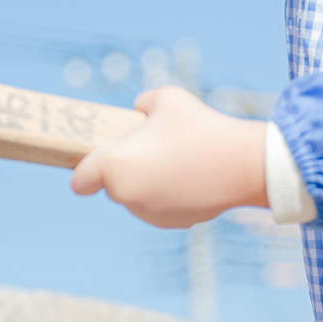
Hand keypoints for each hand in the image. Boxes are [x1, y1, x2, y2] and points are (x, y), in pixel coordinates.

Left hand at [70, 87, 267, 227]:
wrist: (242, 164)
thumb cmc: (200, 126)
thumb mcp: (165, 98)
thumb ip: (142, 103)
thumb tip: (138, 109)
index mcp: (114, 165)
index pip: (80, 180)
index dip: (85, 171)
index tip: (94, 164)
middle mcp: (125, 195)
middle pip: (112, 187)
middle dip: (123, 171)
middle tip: (149, 149)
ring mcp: (148, 213)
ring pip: (136, 198)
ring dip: (146, 184)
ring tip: (174, 160)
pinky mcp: (171, 223)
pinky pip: (159, 208)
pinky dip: (167, 197)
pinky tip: (188, 177)